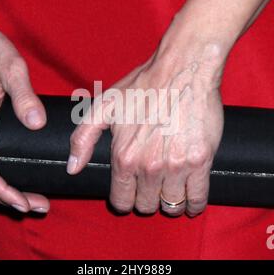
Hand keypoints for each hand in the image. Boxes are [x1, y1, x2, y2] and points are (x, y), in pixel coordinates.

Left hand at [68, 24, 225, 216]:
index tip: (131, 194)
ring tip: (171, 193)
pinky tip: (191, 201)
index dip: (125, 200)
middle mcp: (149, 166)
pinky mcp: (200, 161)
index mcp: (124, 157)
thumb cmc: (143, 85)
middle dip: (147, 201)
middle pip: (147, 206)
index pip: (122, 201)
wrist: (183, 69)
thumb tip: (73, 168)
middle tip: (151, 189)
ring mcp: (176, 166)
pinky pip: (198, 198)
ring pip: (172, 205)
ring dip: (170, 204)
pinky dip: (194, 204)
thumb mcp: (105, 106)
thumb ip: (83, 138)